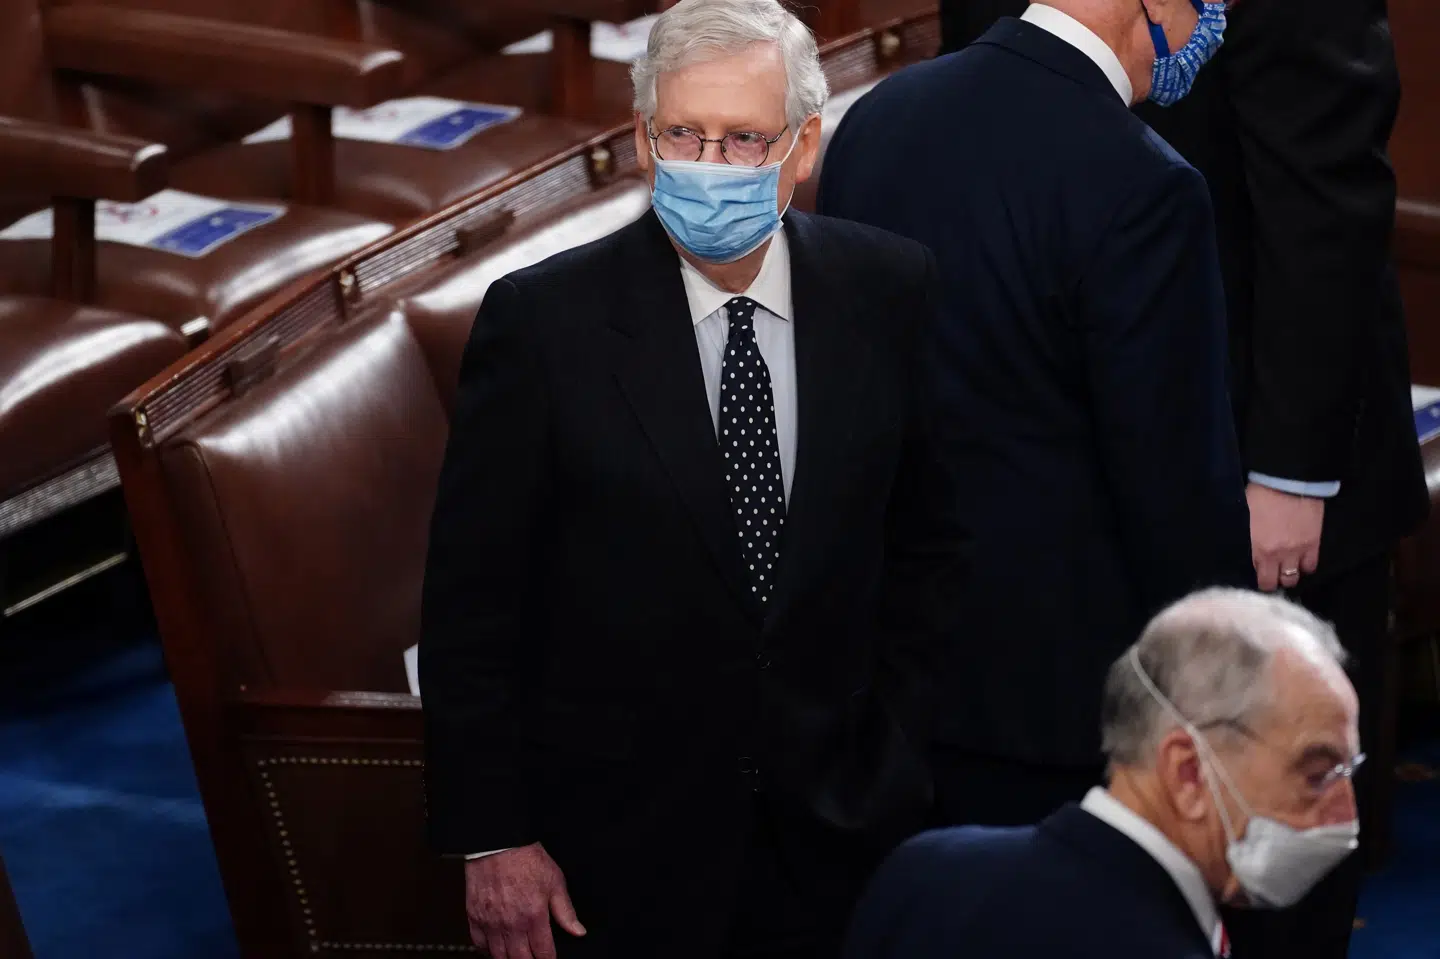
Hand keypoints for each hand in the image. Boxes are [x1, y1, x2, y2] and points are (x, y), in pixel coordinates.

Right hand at [465, 843, 584, 958]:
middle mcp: (511, 923)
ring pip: (499, 956)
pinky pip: (479, 944)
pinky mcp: (474, 916)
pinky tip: (496, 947)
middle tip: (534, 958)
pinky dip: (487, 950)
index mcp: (534, 916)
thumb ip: (566, 911)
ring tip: (517, 955)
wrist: (498, 844)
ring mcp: (491, 922)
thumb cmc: (526, 858)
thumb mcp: (555, 882)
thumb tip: (578, 931)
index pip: (543, 953)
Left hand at [1245, 483, 1323, 591]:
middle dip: (1271, 581)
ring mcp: (1296, 551)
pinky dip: (1305, 566)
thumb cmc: (1261, 494)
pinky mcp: (1313, 544)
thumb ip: (1247, 538)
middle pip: (1273, 582)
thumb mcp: (1245, 518)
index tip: (1255, 576)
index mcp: (1255, 548)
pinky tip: (1300, 561)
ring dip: (1288, 575)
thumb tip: (1246, 549)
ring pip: (1292, 578)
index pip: (1254, 576)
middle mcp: (1275, 555)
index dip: (1255, 578)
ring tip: (1285, 569)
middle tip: (1270, 575)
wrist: (1289, 481)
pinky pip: (1311, 566)